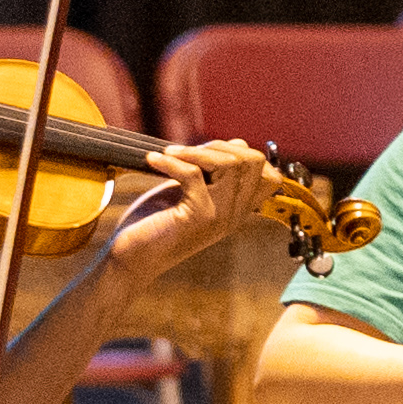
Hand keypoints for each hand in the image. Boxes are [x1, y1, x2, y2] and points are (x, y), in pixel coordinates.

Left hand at [101, 136, 274, 288]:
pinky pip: (193, 173)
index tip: (208, 151)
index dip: (242, 153)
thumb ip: (212, 175)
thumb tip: (232, 144)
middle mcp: (235, 214)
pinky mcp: (198, 216)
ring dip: (195, 150)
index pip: (269, 175)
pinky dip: (170, 161)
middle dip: (219, 146)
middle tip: (187, 151)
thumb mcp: (191, 194)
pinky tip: (152, 160)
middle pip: (253, 162)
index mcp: (237, 210)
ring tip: (169, 153)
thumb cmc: (155, 225)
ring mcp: (220, 215)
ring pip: (230, 164)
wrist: (132, 259)